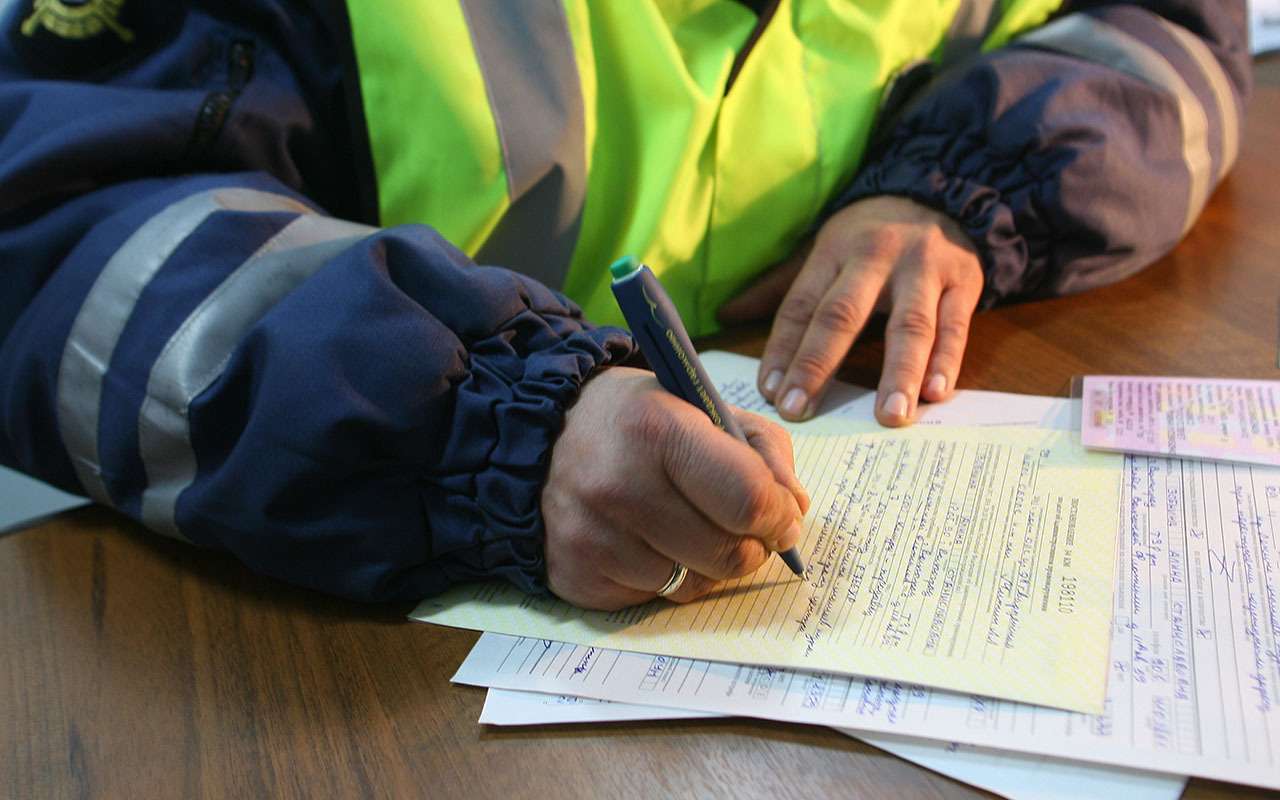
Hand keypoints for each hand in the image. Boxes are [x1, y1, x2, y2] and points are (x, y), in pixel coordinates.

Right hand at [542, 367, 809, 609]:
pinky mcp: (576, 577)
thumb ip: (762, 449)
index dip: (779, 516)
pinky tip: (646, 543)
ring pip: (694, 588)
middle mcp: (620, 487)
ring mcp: (593, 538)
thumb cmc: (633, 421)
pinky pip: (652, 599)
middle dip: (751, 547)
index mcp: (659, 430)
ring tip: (688, 530)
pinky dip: (663, 577)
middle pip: (729, 555)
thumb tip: (794, 512)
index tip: (781, 516)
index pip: (749, 500)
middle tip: (744, 530)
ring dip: (707, 566)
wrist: (534, 440)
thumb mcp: (699, 405)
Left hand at [718, 196, 982, 425]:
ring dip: (898, 373)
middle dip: (818, 364)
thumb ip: (776, 288)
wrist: (940, 194)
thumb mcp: (821, 250)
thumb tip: (724, 315)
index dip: (782, 350)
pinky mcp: (965, 282)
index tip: (770, 392)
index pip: (800, 306)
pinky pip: (955, 325)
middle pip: (843, 314)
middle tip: (800, 410)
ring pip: (909, 325)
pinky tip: (935, 394)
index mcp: (833, 251)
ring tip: (889, 417)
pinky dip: (946, 360)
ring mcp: (924, 269)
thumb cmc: (869, 237)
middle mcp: (876, 257)